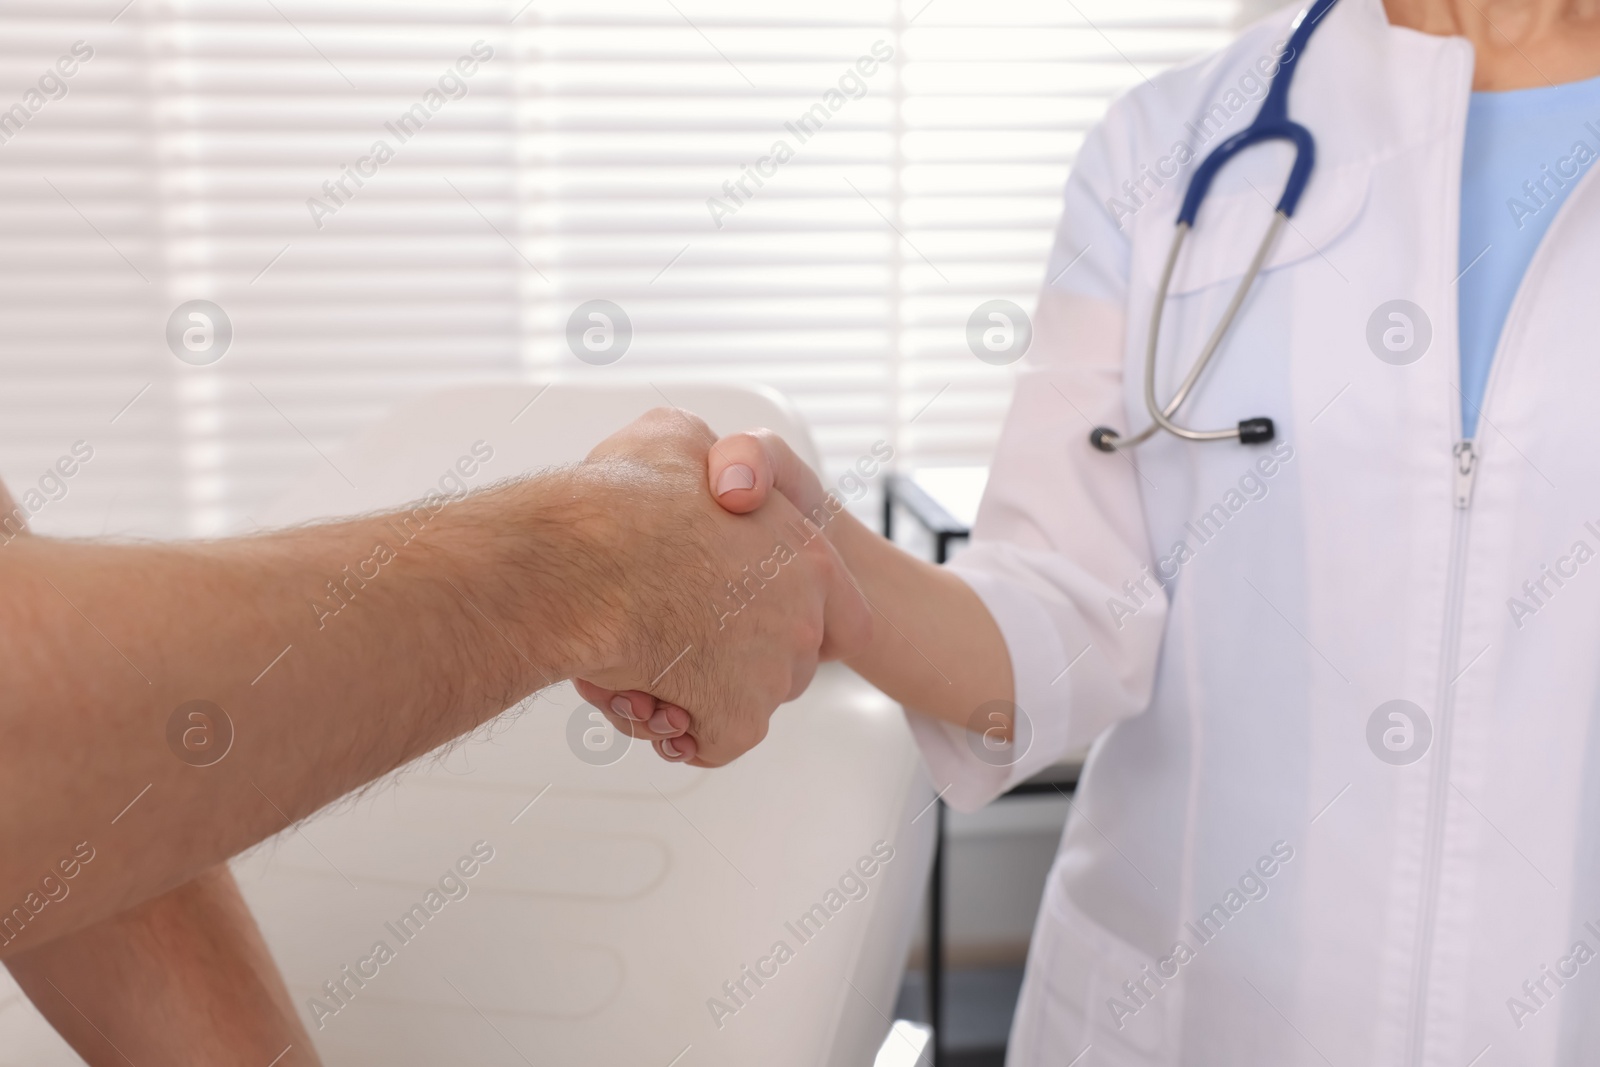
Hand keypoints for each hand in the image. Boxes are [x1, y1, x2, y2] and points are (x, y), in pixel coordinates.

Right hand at [566, 410, 868, 766]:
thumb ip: (705, 457)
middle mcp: (802, 617)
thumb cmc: (623, 501)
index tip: (750, 618)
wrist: (585, 559)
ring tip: (637, 667)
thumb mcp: (673, 437)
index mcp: (808, 554)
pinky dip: (676, 732)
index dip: (795, 617)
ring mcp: (772, 672)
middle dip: (728, 657)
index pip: (842, 614)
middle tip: (672, 640)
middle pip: (781, 660)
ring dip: (692, 694)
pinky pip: (711, 742)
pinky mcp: (736, 717)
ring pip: (739, 702)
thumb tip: (710, 470)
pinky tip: (639, 700)